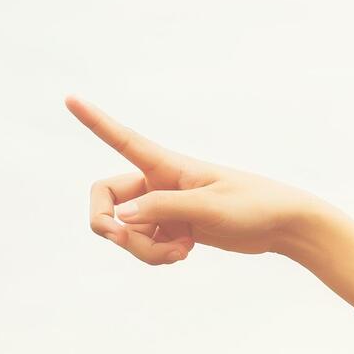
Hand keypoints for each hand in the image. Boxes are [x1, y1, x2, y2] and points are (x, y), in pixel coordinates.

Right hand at [67, 97, 323, 264]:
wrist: (283, 225)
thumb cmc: (254, 206)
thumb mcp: (209, 208)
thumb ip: (162, 209)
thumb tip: (117, 218)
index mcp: (167, 165)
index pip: (123, 139)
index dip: (95, 121)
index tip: (70, 99)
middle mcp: (158, 182)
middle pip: (107, 200)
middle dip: (110, 227)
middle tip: (122, 241)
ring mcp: (163, 207)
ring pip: (126, 230)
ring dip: (143, 249)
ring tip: (180, 252)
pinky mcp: (172, 228)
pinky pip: (144, 245)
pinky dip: (156, 255)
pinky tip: (184, 253)